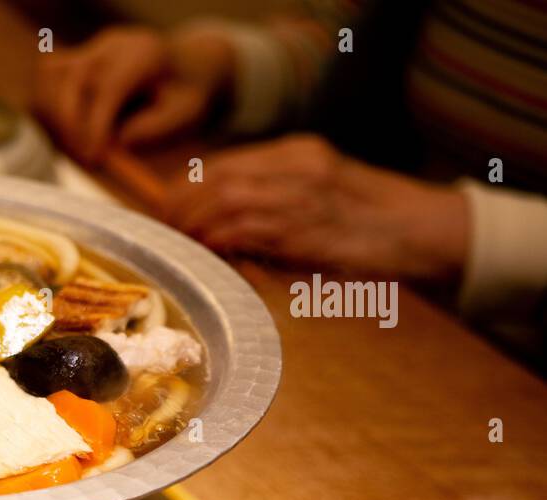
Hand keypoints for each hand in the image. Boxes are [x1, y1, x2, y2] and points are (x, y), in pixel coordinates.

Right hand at [34, 26, 234, 164]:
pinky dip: (53, 107)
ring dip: (60, 117)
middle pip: (75, 78)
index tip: (95, 157)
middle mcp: (113, 45)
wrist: (183, 68)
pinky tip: (73, 133)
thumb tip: (117, 140)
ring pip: (55, 77)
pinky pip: (50, 78)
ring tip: (81, 148)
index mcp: (144, 54)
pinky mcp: (78, 58)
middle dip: (73, 123)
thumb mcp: (185, 114)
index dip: (96, 124)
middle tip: (88, 159)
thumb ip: (155, 127)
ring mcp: (92, 49)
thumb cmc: (185, 96)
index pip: (109, 87)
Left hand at [163, 135, 469, 282]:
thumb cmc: (373, 226)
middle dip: (180, 207)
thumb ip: (276, 202)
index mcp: (299, 152)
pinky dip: (219, 241)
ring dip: (194, 226)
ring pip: (223, 201)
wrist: (427, 233)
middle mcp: (296, 165)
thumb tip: (220, 227)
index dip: (187, 188)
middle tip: (166, 233)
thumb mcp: (321, 198)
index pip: (223, 164)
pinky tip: (209, 253)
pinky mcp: (305, 227)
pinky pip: (245, 229)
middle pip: (214, 179)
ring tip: (181, 245)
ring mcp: (301, 194)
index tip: (169, 211)